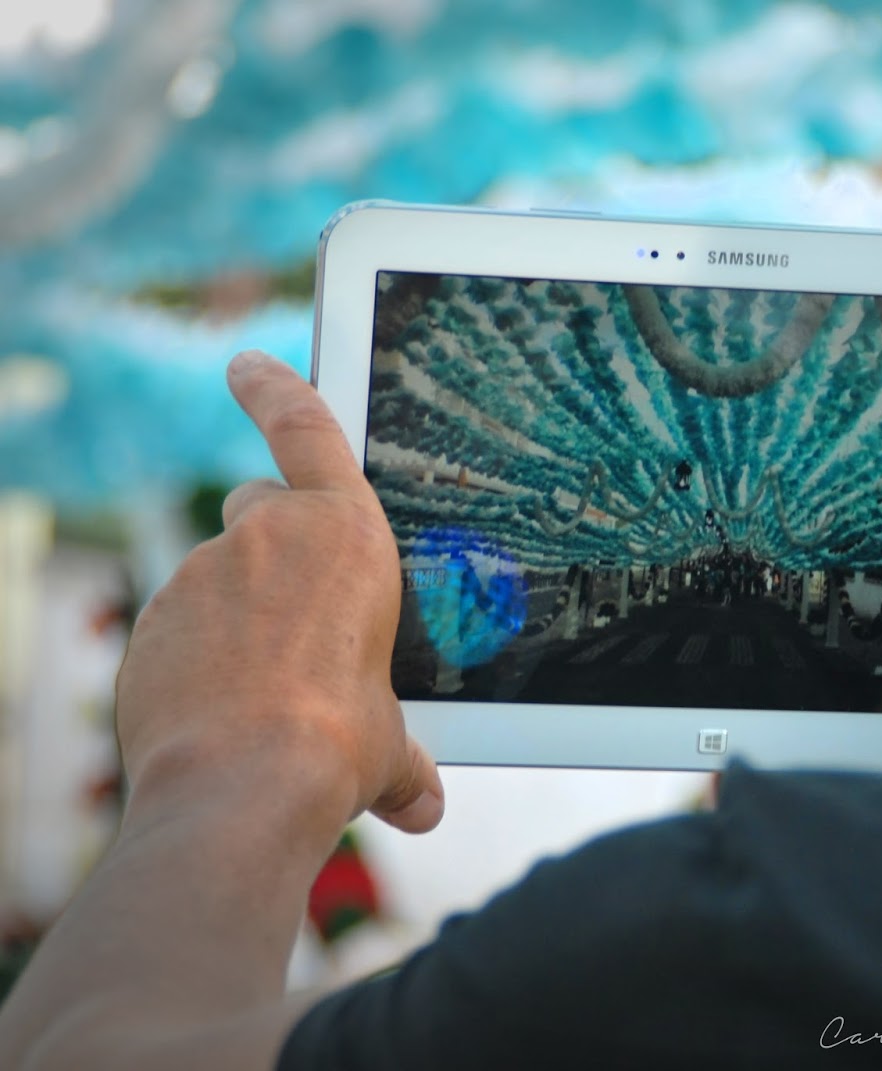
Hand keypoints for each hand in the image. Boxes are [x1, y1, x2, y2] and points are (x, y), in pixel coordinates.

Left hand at [115, 350, 443, 832]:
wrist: (241, 787)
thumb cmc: (336, 745)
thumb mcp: (386, 745)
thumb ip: (403, 759)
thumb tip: (425, 806)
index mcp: (345, 537)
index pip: (306, 426)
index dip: (276, 386)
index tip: (247, 362)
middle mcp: (265, 538)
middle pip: (257, 505)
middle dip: (273, 540)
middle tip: (296, 609)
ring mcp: (196, 577)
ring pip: (216, 574)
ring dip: (237, 612)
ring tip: (263, 688)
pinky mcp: (148, 625)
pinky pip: (177, 625)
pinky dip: (196, 653)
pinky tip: (218, 707)